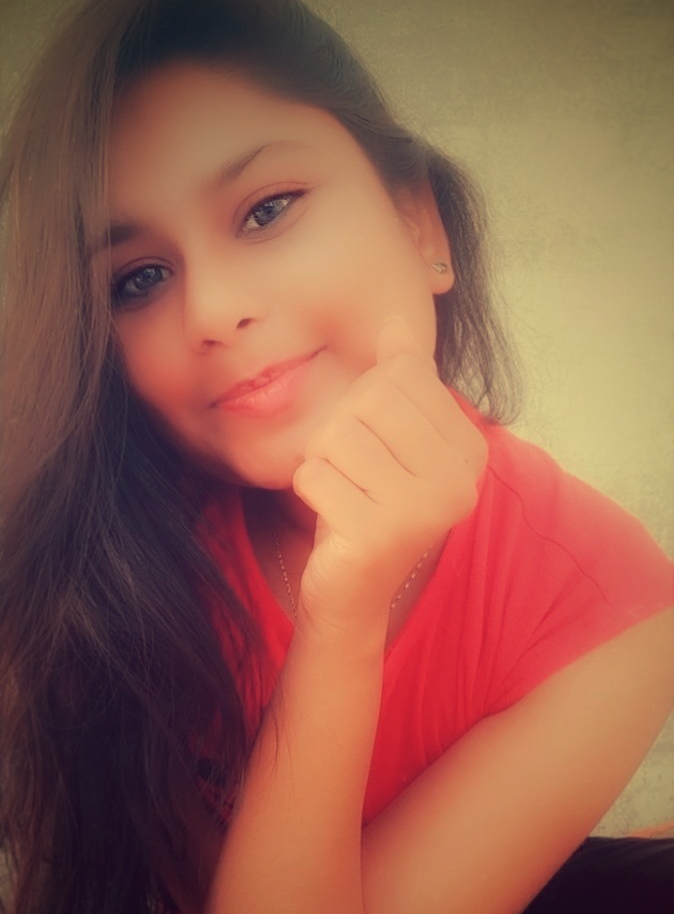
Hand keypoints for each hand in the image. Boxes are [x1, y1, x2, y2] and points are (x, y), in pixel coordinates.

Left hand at [292, 317, 486, 630]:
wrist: (354, 590)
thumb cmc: (369, 502)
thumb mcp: (389, 435)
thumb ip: (401, 381)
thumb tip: (397, 323)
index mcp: (470, 449)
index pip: (401, 376)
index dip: (367, 401)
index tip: (377, 447)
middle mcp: (458, 481)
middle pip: (367, 400)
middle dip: (341, 431)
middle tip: (353, 475)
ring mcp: (422, 512)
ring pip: (335, 435)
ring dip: (322, 462)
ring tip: (343, 494)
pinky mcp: (377, 536)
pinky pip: (313, 475)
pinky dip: (309, 490)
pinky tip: (332, 518)